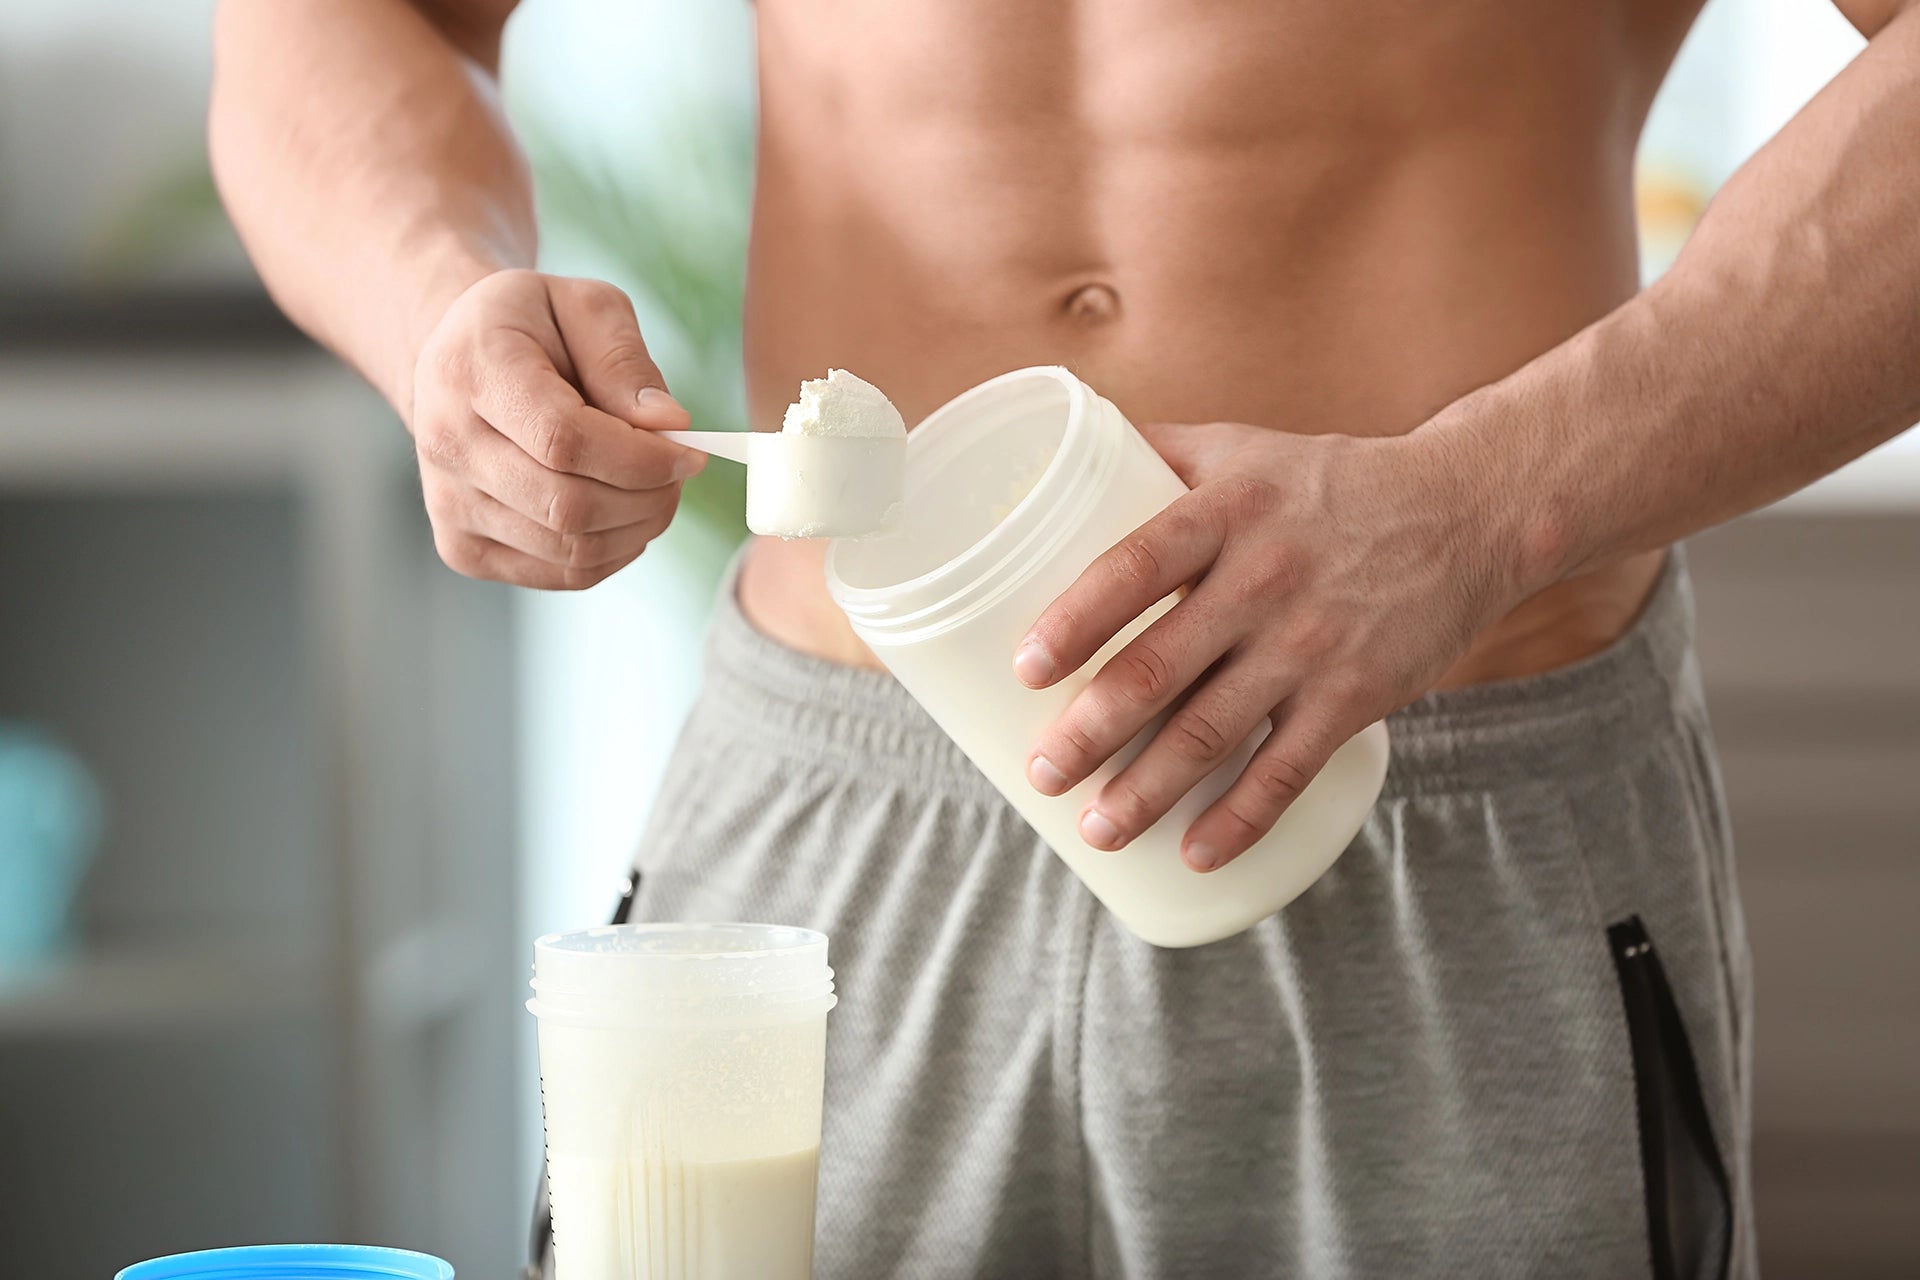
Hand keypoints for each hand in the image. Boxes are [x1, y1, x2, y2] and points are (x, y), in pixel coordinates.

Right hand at [409, 269, 704, 588]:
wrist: (457, 366)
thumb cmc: (532, 327)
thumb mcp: (584, 307)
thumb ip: (625, 361)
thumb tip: (671, 426)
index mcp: (469, 372)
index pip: (564, 441)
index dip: (641, 458)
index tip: (691, 453)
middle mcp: (445, 444)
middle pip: (569, 506)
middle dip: (648, 497)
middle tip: (680, 472)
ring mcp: (449, 506)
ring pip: (572, 551)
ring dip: (637, 527)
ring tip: (655, 487)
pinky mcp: (464, 550)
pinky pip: (563, 574)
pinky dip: (614, 551)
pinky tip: (623, 512)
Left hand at [1017, 419, 1523, 870]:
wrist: (1472, 510)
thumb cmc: (1329, 482)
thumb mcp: (1242, 448)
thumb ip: (1152, 452)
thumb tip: (1047, 461)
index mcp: (1225, 512)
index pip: (1133, 566)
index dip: (1075, 621)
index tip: (1025, 669)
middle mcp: (1264, 579)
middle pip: (1158, 667)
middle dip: (1090, 733)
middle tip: (1041, 775)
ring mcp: (1312, 643)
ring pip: (1212, 733)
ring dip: (1146, 791)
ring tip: (1095, 829)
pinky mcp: (1357, 694)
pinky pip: (1288, 770)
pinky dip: (1240, 820)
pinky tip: (1194, 856)